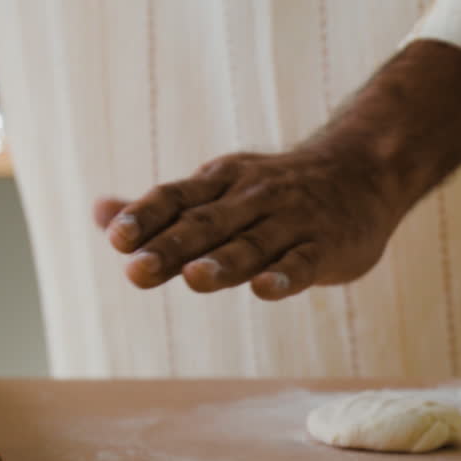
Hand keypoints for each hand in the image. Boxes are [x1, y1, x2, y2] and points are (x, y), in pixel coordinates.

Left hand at [95, 144, 399, 299]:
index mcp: (221, 185)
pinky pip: (304, 262)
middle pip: (207, 225)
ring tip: (195, 278)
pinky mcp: (327, 246)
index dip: (146, 217)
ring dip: (224, 261)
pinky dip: (286, 275)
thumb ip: (163, 209)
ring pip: (254, 244)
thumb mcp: (219, 189)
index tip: (116, 237)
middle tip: (136, 270)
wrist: (363, 172)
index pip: (176, 200)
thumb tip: (98, 213)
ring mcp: (292, 222)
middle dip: (171, 247)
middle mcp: (254, 199)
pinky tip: (266, 288)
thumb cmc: (278, 190)